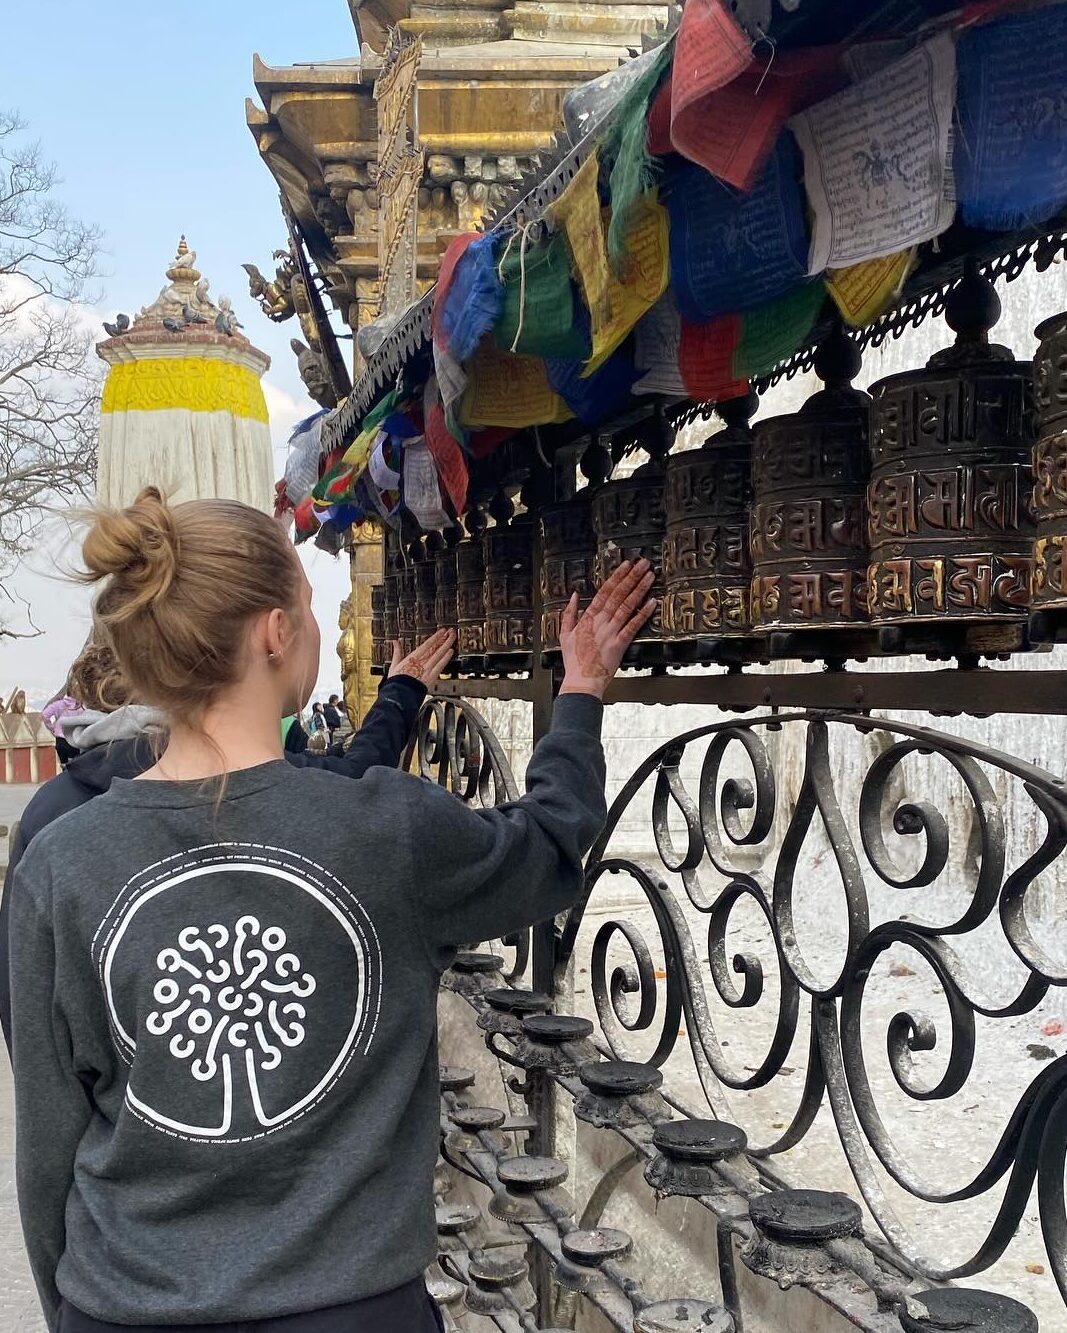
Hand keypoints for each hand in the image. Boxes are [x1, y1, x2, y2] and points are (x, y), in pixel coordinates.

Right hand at [390, 629, 455, 687]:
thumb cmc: (397, 681)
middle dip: (444, 638)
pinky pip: (440, 665)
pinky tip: (451, 651)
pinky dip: (446, 658)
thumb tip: (395, 642)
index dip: (436, 636)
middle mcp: (422, 661)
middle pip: (435, 647)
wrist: (400, 694)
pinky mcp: (431, 676)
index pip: (427, 644)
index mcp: (413, 657)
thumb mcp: (394, 664)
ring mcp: (428, 668)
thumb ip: (397, 652)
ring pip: (439, 654)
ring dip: (447, 645)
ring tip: (453, 638)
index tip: (442, 631)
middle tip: (451, 631)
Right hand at [559, 560, 655, 698]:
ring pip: (627, 606)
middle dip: (632, 576)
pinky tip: (652, 603)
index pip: (604, 592)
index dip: (616, 577)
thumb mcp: (564, 634)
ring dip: (639, 589)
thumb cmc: (573, 661)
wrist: (581, 681)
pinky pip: (633, 626)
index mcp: (588, 618)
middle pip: (618, 594)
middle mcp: (601, 622)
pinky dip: (643, 614)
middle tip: (643, 563)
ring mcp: (611, 632)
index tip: (626, 565)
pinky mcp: (620, 644)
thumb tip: (574, 596)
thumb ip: (569, 613)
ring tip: (649, 576)